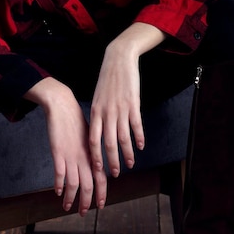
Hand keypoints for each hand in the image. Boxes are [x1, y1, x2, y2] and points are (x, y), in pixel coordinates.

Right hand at [25, 77, 106, 214]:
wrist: (63, 106)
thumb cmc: (75, 120)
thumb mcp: (89, 137)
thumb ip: (91, 152)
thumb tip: (95, 166)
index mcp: (92, 153)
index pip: (101, 178)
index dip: (101, 193)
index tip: (101, 205)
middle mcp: (84, 157)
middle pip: (88, 185)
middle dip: (86, 202)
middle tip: (83, 213)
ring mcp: (70, 155)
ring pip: (74, 184)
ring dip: (71, 199)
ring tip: (67, 207)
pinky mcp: (58, 152)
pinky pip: (59, 174)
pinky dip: (59, 185)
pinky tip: (58, 192)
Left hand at [89, 23, 165, 176]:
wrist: (118, 59)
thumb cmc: (107, 78)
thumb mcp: (98, 96)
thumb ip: (99, 113)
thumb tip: (100, 131)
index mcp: (95, 111)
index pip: (93, 139)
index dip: (95, 156)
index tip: (98, 169)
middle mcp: (106, 112)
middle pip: (108, 143)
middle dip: (112, 161)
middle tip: (116, 174)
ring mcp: (120, 109)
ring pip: (123, 138)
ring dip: (127, 154)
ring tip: (130, 163)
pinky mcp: (133, 104)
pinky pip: (136, 125)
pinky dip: (139, 138)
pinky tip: (141, 146)